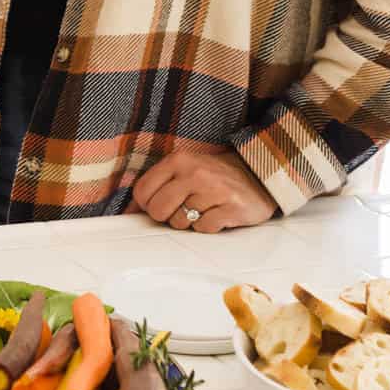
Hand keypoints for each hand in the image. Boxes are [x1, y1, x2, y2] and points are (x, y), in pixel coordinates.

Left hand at [131, 151, 277, 233]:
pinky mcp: (232, 208)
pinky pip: (203, 228)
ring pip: (180, 222)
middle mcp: (195, 173)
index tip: (159, 203)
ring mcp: (214, 190)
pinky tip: (217, 213)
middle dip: (167, 215)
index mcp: (178, 160)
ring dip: (189, 221)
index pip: (142, 191)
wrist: (257, 175)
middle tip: (182, 209)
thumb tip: (132, 209)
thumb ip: (158, 184)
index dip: (147, 204)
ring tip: (204, 208)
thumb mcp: (183, 169)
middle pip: (158, 210)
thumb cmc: (213, 176)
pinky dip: (208, 226)